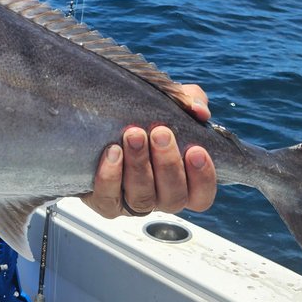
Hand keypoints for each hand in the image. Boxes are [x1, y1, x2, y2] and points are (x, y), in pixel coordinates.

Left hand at [82, 83, 216, 216]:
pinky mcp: (104, 201)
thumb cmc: (145, 114)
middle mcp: (160, 196)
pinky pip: (108, 199)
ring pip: (142, 198)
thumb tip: (198, 109)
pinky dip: (110, 177)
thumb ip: (190, 100)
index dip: (203, 178)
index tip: (196, 149)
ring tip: (134, 135)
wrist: (99, 118)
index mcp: (183, 182)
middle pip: (173, 197)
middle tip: (160, 133)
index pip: (201, 195)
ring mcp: (132, 201)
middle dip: (168, 165)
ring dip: (139, 166)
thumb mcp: (170, 101)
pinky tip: (111, 152)